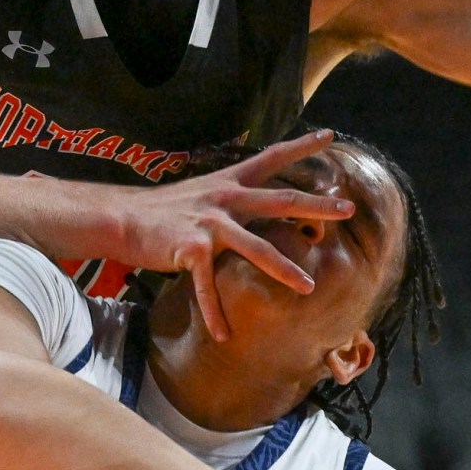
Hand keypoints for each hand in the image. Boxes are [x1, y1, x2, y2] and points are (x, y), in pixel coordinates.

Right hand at [113, 130, 355, 340]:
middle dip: (316, 205)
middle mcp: (225, 198)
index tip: (329, 135)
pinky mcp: (190, 249)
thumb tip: (264, 205)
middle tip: (347, 208)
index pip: (272, 157)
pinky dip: (216, 312)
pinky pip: (208, 286)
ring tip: (307, 287)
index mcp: (230, 182)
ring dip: (284, 268)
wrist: (122, 218)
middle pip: (280, 200)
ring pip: (256, 247)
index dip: (301, 146)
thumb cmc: (166, 211)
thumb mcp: (205, 195)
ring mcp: (210, 224)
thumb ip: (236, 199)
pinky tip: (225, 334)